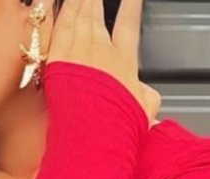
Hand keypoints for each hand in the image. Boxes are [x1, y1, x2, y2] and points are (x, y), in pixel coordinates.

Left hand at [46, 0, 161, 125]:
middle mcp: (102, 52)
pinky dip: (62, 9)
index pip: (129, 25)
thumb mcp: (144, 113)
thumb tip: (152, 96)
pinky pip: (60, 25)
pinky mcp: (58, 59)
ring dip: (80, 0)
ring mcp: (79, 52)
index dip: (131, 6)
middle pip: (97, 15)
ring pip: (78, 15)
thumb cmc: (117, 128)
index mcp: (124, 62)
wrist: (96, 134)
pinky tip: (61, 1)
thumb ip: (148, 99)